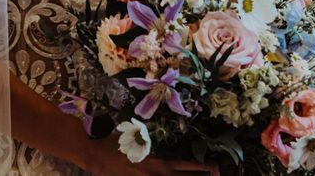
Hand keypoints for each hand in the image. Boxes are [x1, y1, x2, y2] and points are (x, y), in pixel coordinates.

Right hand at [80, 134, 219, 175]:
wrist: (98, 155)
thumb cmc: (120, 143)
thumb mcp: (141, 142)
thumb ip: (154, 151)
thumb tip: (167, 156)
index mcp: (159, 162)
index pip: (185, 167)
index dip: (201, 168)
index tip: (214, 167)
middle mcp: (158, 175)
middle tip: (216, 173)